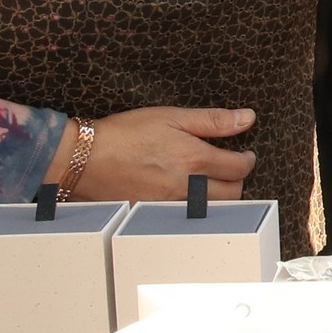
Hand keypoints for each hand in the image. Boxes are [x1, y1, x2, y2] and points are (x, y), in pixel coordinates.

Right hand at [54, 105, 258, 199]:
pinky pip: (185, 216)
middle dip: (237, 181)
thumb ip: (213, 120)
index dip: (247, 161)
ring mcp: (171, 205)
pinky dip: (192, 207)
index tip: (245, 155)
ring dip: (218, 197)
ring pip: (211, 209)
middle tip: (230, 169)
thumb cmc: (125, 133)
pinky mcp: (154, 215)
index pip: (239, 168)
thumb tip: (247, 118)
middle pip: (232, 194)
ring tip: (210, 181)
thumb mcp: (171, 116)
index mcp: (195, 159)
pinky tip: (185, 194)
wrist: (84, 158)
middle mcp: (187, 187)